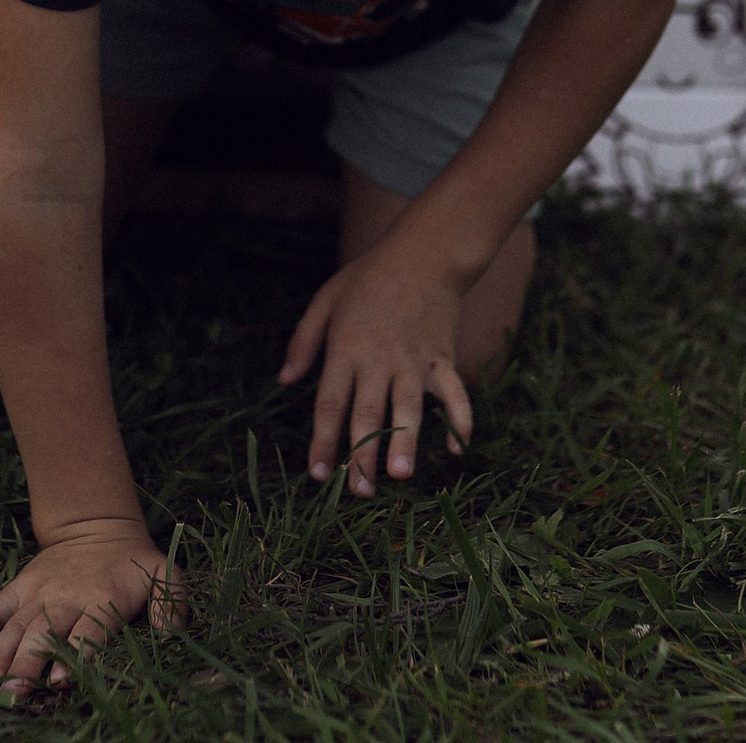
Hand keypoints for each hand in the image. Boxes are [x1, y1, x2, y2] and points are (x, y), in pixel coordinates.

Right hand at [0, 520, 182, 690]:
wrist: (96, 525)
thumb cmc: (132, 563)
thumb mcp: (163, 573)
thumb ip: (172, 600)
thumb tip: (171, 633)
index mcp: (101, 596)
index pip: (87, 630)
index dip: (74, 656)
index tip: (59, 681)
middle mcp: (64, 594)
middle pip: (42, 632)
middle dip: (26, 663)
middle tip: (15, 693)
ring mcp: (37, 591)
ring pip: (13, 624)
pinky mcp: (18, 587)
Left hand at [278, 244, 473, 496]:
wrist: (422, 254)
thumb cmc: (368, 279)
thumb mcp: (325, 300)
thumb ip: (303, 341)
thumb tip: (285, 381)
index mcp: (345, 349)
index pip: (330, 403)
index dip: (323, 440)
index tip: (317, 474)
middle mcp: (379, 359)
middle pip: (368, 413)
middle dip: (363, 455)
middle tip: (360, 491)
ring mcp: (413, 360)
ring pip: (408, 407)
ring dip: (405, 442)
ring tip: (401, 476)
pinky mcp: (442, 358)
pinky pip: (454, 394)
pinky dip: (459, 421)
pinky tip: (457, 450)